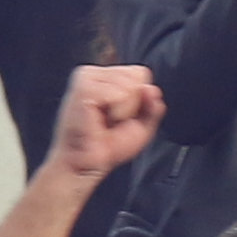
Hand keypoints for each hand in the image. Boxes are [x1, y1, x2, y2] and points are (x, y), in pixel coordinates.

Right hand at [47, 65, 167, 185]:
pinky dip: (117, 112)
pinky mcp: (83, 89)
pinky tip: (99, 120)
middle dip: (133, 104)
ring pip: (130, 85)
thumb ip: (153, 106)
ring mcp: (86, 79)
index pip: (140, 72)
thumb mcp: (142, 124)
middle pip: (137, 76)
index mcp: (103, 77)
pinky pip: (120, 94)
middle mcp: (92, 73)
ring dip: (124, 110)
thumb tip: (151, 89)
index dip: (140, 99)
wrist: (87, 164)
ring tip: (104, 121)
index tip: (120, 116)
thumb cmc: (107, 146)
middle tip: (111, 120)